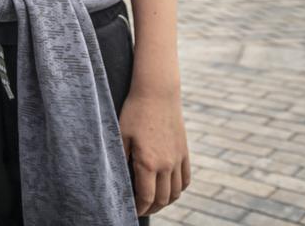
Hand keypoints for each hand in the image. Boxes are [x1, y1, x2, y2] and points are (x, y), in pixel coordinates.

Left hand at [120, 88, 189, 215]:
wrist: (157, 93)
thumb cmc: (134, 112)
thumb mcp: (120, 134)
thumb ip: (120, 158)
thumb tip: (118, 178)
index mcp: (148, 162)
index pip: (146, 196)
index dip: (139, 208)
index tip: (131, 211)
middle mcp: (166, 164)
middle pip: (163, 198)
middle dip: (151, 208)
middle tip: (140, 209)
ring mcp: (178, 159)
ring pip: (177, 192)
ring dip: (166, 201)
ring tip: (154, 202)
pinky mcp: (184, 152)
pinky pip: (186, 178)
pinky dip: (179, 189)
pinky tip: (170, 190)